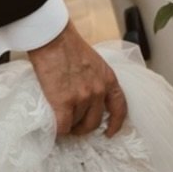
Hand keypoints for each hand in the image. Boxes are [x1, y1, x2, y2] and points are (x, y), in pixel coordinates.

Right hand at [29, 22, 126, 137]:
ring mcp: (82, 98)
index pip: (119, 108)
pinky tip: (54, 129)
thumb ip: (96, 79)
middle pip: (95, 121)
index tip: (109, 132)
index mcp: (108, 79)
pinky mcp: (63, 102)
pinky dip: (58, 130)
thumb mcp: (94, 62)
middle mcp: (98, 91)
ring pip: (76, 124)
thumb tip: (87, 92)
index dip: (115, 123)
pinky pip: (62, 126)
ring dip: (69, 126)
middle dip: (84, 127)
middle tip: (75, 126)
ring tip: (61, 122)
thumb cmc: (69, 45)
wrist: (53, 39)